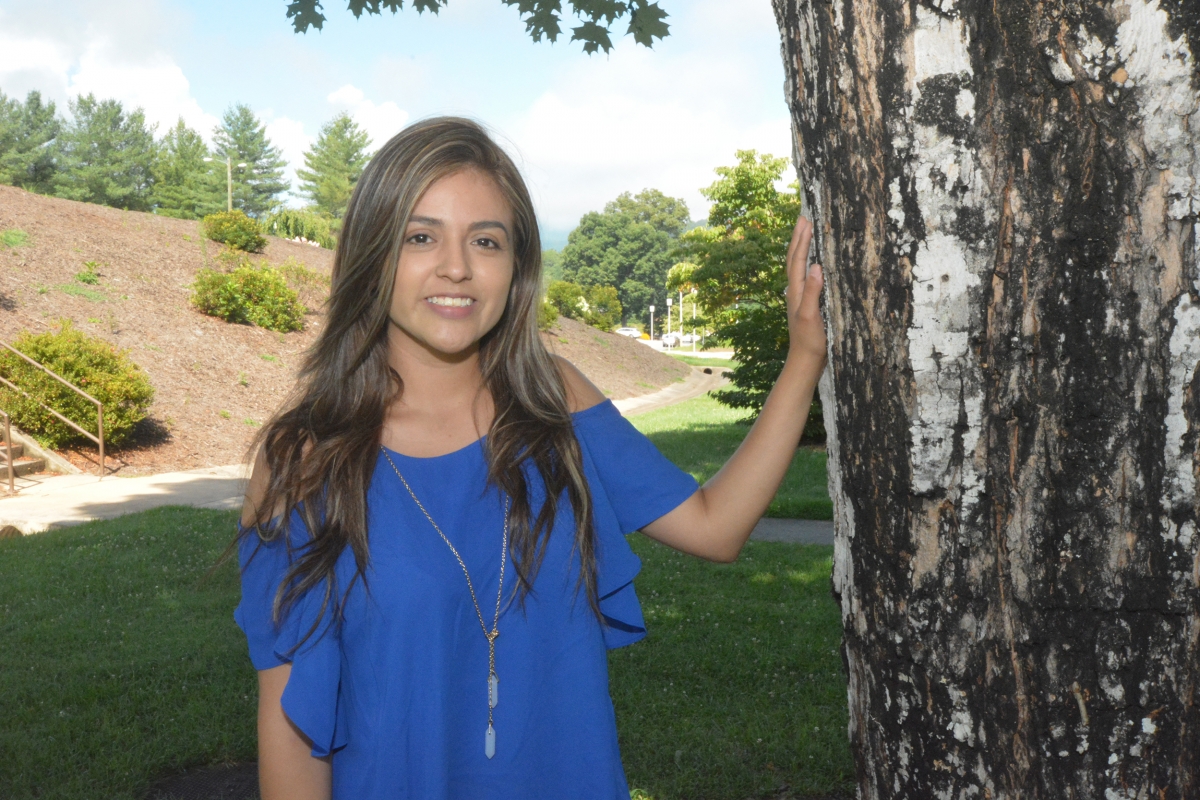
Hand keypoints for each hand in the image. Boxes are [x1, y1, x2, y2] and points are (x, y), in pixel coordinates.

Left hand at [784, 216, 827, 368]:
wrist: (806, 360)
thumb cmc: (810, 340)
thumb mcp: (811, 316)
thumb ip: (811, 292)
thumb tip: (814, 265)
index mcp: (795, 291)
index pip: (797, 259)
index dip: (801, 240)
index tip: (806, 220)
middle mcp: (794, 290)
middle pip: (794, 258)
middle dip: (798, 237)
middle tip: (803, 217)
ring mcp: (799, 296)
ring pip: (798, 266)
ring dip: (801, 247)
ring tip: (806, 231)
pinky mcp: (806, 302)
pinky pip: (805, 275)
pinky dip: (807, 261)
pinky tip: (814, 261)